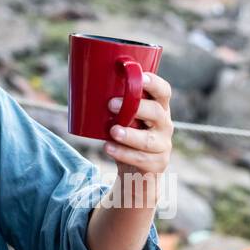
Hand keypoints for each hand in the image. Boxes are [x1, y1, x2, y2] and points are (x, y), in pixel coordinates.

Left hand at [103, 70, 172, 189]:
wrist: (135, 172)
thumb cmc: (128, 135)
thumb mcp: (125, 118)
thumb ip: (117, 103)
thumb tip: (85, 83)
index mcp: (158, 108)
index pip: (163, 92)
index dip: (155, 83)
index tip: (140, 77)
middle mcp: (164, 125)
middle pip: (157, 113)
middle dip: (135, 107)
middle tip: (111, 104)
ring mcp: (162, 145)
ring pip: (148, 139)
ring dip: (129, 135)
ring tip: (113, 131)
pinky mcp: (157, 164)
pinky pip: (141, 159)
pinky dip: (123, 153)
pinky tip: (109, 148)